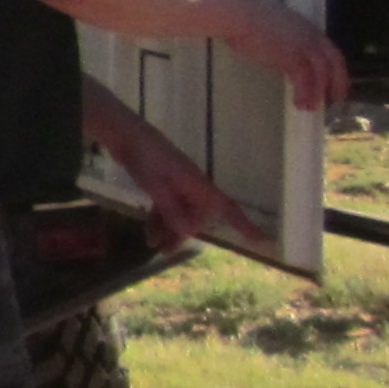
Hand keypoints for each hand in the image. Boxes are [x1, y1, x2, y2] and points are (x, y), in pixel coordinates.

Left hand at [107, 112, 258, 251]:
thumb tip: (190, 233)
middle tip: (167, 251)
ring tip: (154, 247)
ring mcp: (178, 185)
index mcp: (199, 185)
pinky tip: (149, 234)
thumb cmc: (145, 159)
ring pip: (180, 213)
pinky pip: (167, 207)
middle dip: (184, 234)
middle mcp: (193, 186)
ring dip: (169, 230)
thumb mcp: (157, 187)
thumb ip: (172, 211)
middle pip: (197, 216)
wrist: (127, 136)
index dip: (244, 225)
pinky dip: (159, 220)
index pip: (228, 208)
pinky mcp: (163, 183)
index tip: (262, 241)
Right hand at [219, 0, 350, 114]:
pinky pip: (305, 79)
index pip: (330, 50)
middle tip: (335, 100)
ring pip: (322, 73)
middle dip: (338, 82)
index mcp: (306, 27)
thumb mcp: (271, 30)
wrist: (237, 14)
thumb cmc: (243, 17)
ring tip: (309, 107)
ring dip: (318, 92)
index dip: (334, 68)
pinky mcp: (293, 56)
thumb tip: (279, 55)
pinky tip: (298, 103)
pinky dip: (305, 93)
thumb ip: (281, 41)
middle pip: (334, 62)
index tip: (332, 82)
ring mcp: (304, 45)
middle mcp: (311, 35)